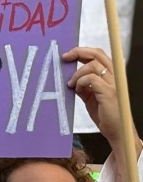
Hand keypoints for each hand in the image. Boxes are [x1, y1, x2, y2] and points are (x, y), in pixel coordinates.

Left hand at [66, 46, 142, 181]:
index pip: (99, 54)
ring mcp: (113, 84)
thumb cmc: (104, 114)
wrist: (116, 131)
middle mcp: (114, 76)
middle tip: (64, 57)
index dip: (83, 51)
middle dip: (78, 52)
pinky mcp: (109, 93)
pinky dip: (81, 82)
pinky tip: (77, 89)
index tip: (68, 54)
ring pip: (93, 66)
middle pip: (97, 54)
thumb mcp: (90, 96)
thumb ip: (84, 86)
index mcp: (110, 75)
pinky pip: (91, 79)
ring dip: (77, 73)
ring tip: (71, 84)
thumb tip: (71, 78)